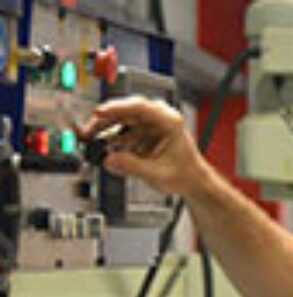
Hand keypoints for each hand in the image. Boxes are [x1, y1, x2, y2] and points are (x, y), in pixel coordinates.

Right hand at [80, 96, 207, 197]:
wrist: (191, 180)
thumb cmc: (184, 174)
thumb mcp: (158, 175)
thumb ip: (133, 167)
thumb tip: (109, 160)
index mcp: (170, 121)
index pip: (140, 106)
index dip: (117, 108)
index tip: (99, 113)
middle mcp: (160, 117)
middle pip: (126, 111)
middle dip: (104, 121)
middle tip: (87, 132)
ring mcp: (150, 122)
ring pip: (121, 118)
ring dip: (105, 129)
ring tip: (91, 141)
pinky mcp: (142, 130)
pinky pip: (122, 129)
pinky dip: (111, 138)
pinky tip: (104, 147)